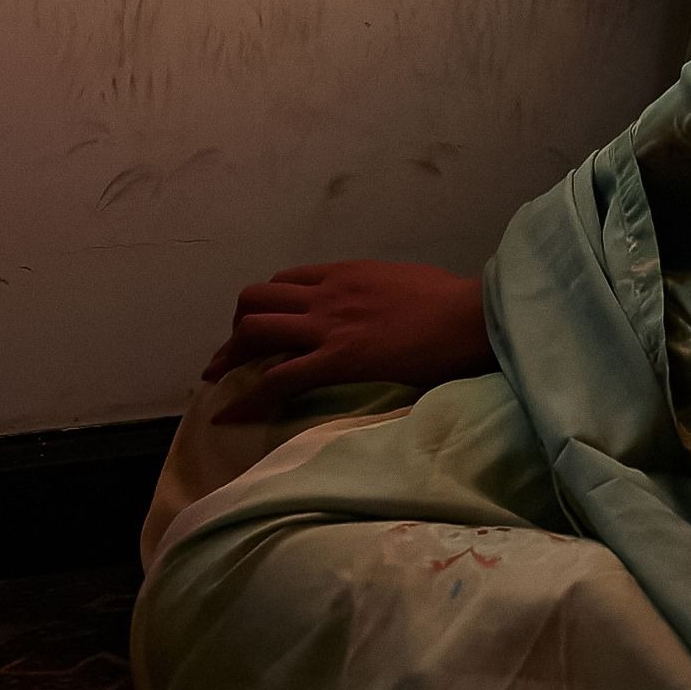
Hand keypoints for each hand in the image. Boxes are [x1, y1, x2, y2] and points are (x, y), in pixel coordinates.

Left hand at [202, 258, 492, 410]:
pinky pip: (276, 379)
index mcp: (348, 272)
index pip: (286, 280)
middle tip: (232, 358)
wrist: (471, 316)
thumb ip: (380, 294)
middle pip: (256, 300)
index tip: (262, 329)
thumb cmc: (454, 302)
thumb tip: (378, 312)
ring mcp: (328, 325)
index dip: (266, 305)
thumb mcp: (407, 283)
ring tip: (219, 382)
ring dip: (229, 358)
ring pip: (254, 331)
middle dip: (237, 330)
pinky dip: (246, 399)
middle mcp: (328, 293)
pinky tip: (229, 417)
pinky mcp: (336, 360)